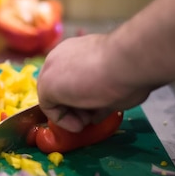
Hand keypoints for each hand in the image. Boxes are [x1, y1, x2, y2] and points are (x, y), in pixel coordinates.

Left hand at [37, 34, 152, 131]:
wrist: (127, 62)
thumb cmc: (128, 69)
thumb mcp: (114, 84)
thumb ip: (101, 98)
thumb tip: (96, 115)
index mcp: (78, 51)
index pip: (71, 77)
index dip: (83, 97)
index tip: (97, 108)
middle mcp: (62, 55)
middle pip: (61, 86)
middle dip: (75, 105)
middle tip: (91, 116)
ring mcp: (51, 68)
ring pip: (55, 96)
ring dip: (70, 113)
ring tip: (88, 120)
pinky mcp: (46, 84)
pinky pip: (49, 107)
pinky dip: (62, 120)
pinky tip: (79, 124)